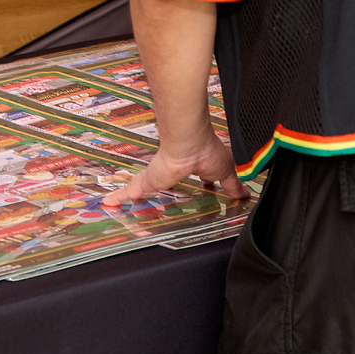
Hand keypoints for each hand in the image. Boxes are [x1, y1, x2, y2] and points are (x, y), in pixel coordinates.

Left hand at [103, 131, 248, 206]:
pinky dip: (119, 196)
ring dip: (134, 198)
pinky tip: (109, 202)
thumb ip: (234, 186)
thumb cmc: (206, 150)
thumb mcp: (225, 172)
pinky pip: (129, 190)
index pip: (190, 180)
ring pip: (143, 190)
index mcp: (192, 167)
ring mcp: (158, 176)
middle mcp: (172, 171)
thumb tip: (246, 194)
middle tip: (156, 212)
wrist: (188, 142)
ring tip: (128, 210)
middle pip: (165, 187)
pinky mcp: (147, 180)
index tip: (188, 197)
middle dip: (160, 197)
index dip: (188, 189)